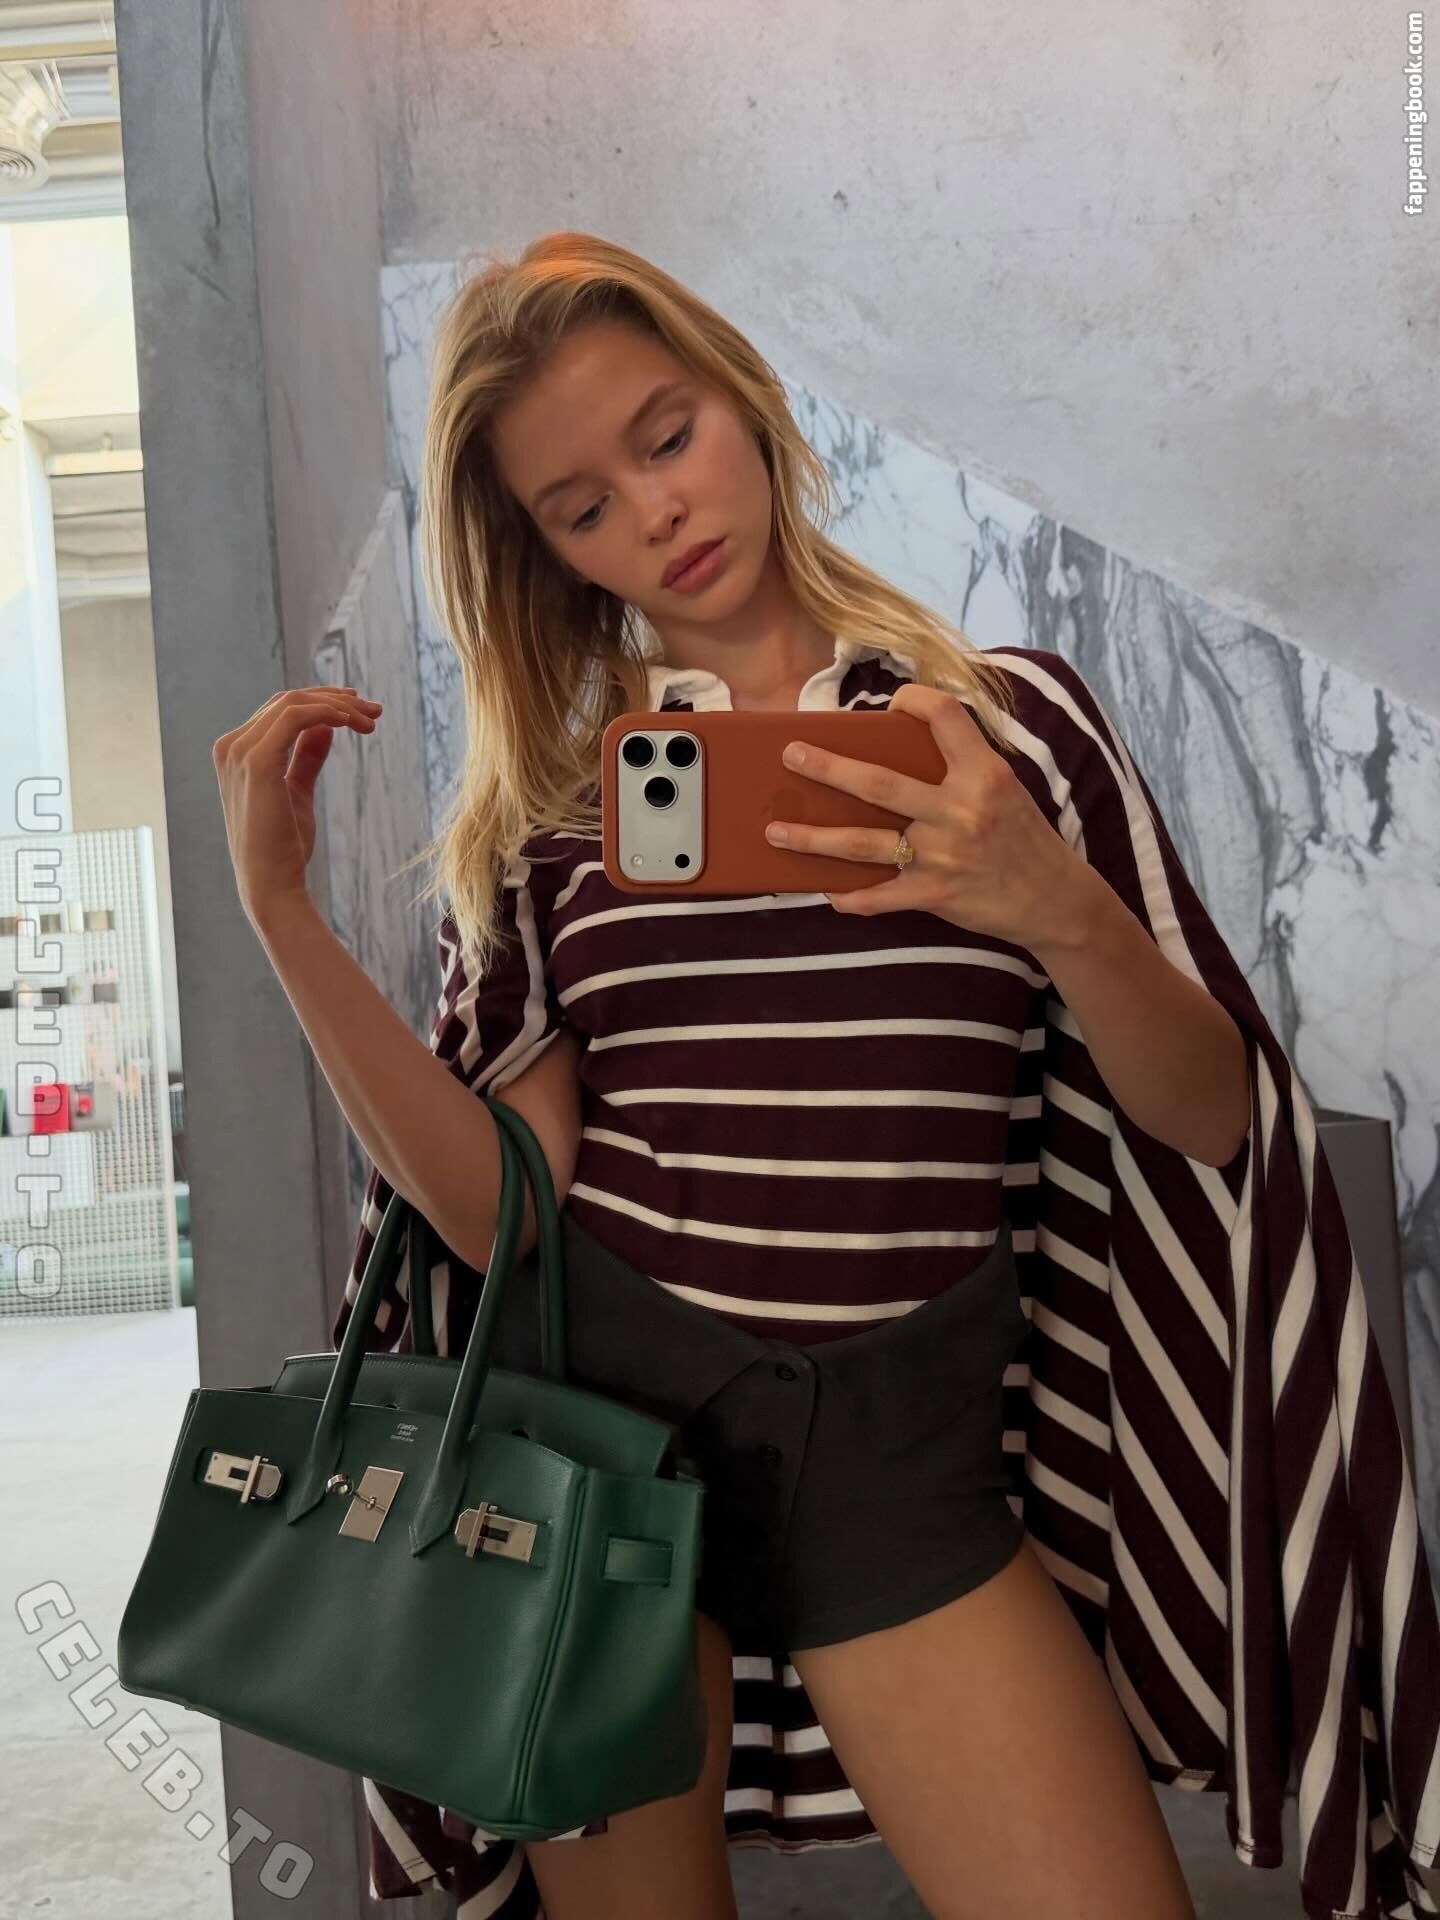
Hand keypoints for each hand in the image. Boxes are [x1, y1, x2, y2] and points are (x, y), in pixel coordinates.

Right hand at [212, 685, 382, 925]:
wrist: (272, 884)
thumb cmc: (284, 846)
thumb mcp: (298, 792)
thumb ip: (306, 757)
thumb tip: (326, 726)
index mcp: (235, 753)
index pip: (279, 710)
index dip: (322, 702)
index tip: (359, 708)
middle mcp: (231, 747)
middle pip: (287, 701)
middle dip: (336, 700)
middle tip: (375, 712)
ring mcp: (240, 752)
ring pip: (293, 703)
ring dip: (338, 706)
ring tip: (371, 720)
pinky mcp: (258, 762)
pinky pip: (297, 717)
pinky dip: (328, 713)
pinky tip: (353, 724)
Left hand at [763, 681, 1087, 952]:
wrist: (1055, 900)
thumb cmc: (1025, 839)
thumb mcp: (1005, 788)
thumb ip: (961, 766)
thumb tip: (901, 747)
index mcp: (984, 774)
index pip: (944, 716)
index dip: (913, 700)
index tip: (889, 703)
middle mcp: (961, 811)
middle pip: (879, 783)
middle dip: (827, 768)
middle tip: (791, 754)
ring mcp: (944, 856)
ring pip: (862, 844)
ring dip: (812, 838)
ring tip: (776, 831)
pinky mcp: (936, 895)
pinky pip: (879, 896)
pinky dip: (848, 896)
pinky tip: (823, 889)